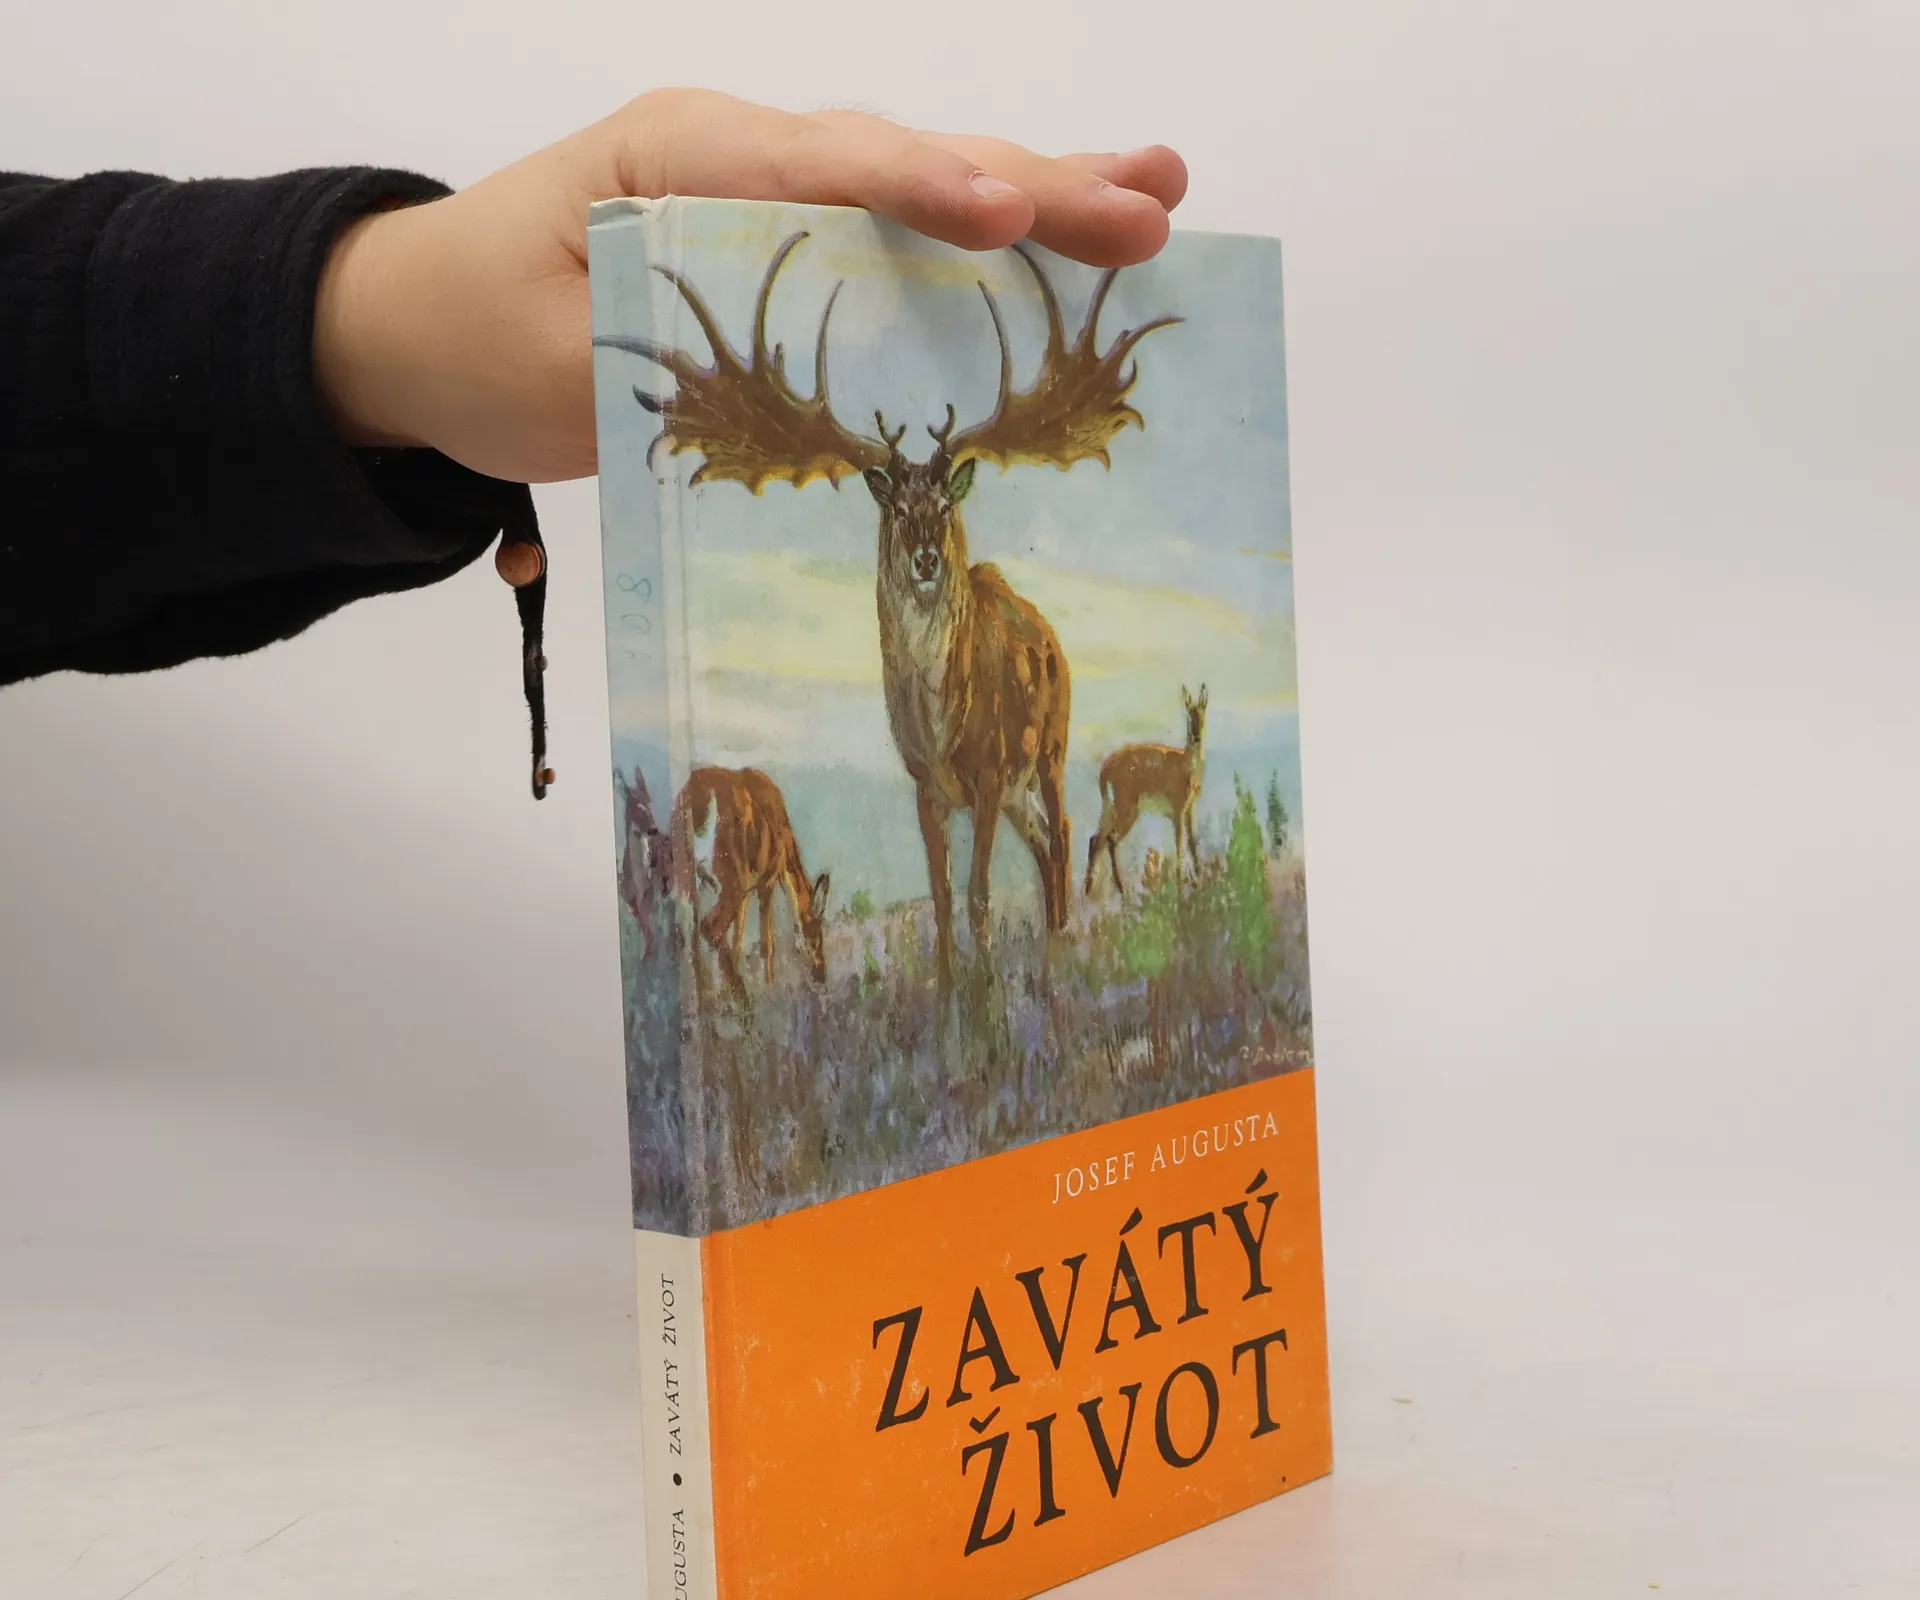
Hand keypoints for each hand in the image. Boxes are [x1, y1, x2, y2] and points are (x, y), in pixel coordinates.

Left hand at [313, 89, 1187, 484]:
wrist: (420, 325)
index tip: (1003, 218)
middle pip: (899, 161)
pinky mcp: (781, 238)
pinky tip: (1065, 232)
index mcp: (674, 160)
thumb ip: (682, 369)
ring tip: (1154, 193)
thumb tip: (804, 411)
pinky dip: (985, 240)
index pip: (816, 168)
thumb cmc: (475, 336)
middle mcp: (735, 155)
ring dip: (1037, 195)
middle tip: (1147, 207)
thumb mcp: (559, 370)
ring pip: (917, 184)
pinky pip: (895, 233)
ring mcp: (765, 189)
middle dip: (1027, 188)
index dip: (918, 192)